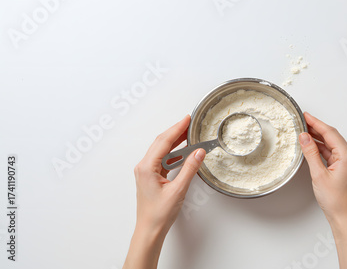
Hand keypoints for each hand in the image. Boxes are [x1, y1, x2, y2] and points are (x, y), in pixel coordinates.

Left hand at [124, 115, 205, 268]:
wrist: (150, 230)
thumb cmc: (159, 214)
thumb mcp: (178, 190)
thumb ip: (189, 169)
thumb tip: (198, 152)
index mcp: (147, 167)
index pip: (163, 141)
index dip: (176, 128)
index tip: (187, 119)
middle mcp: (144, 167)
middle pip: (161, 142)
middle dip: (176, 131)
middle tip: (189, 122)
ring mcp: (146, 171)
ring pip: (162, 150)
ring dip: (175, 141)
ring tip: (188, 134)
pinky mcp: (151, 177)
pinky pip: (163, 159)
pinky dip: (174, 153)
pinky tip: (183, 152)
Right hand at [299, 112, 346, 222]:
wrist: (343, 217)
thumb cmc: (335, 200)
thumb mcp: (318, 174)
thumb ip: (311, 153)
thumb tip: (304, 137)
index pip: (330, 133)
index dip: (316, 123)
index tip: (306, 116)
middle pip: (332, 136)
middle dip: (317, 128)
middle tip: (303, 121)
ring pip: (331, 144)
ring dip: (318, 138)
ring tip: (304, 132)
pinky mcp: (344, 168)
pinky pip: (332, 153)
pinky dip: (321, 148)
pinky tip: (311, 146)